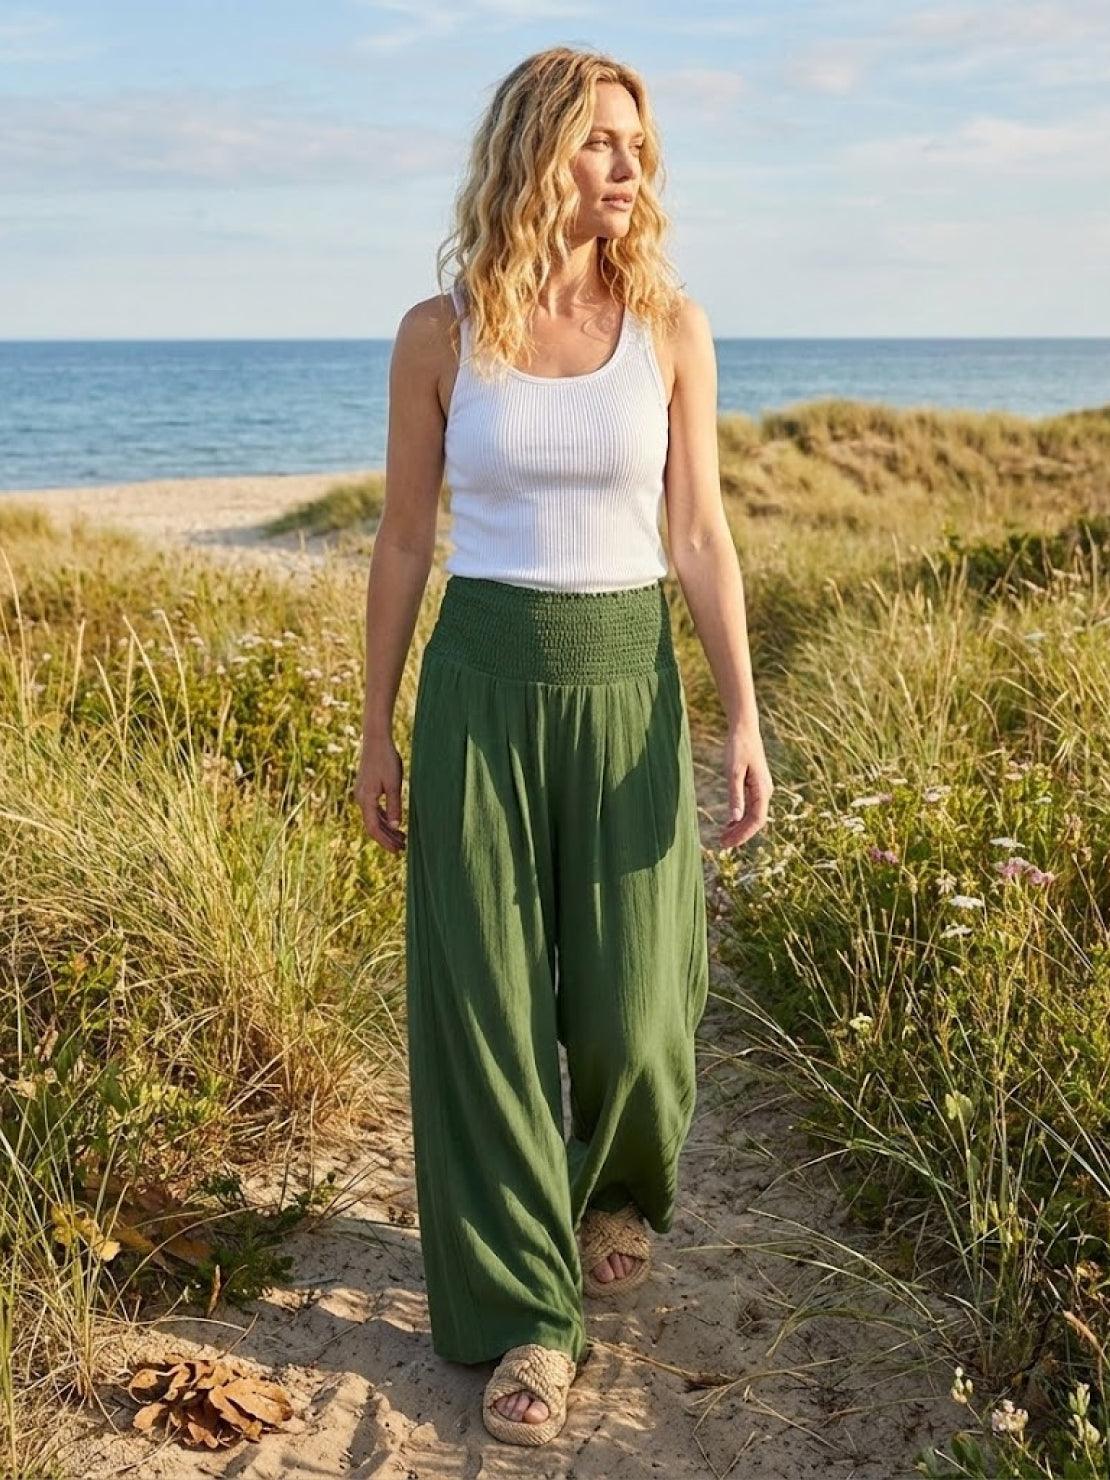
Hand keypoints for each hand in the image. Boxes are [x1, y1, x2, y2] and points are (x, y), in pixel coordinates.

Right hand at [354, 733, 405, 852]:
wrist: (376, 740)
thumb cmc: (386, 760)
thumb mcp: (394, 784)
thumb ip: (395, 806)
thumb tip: (396, 826)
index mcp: (366, 799)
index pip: (373, 828)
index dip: (385, 842)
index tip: (397, 851)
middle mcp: (361, 799)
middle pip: (373, 826)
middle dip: (387, 839)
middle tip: (403, 849)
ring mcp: (362, 794)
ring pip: (373, 818)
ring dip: (387, 830)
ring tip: (402, 839)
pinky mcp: (366, 789)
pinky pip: (374, 810)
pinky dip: (384, 819)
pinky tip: (395, 823)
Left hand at [720, 721, 772, 849]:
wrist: (744, 729)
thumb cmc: (738, 748)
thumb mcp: (733, 772)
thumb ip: (734, 796)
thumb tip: (734, 820)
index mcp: (762, 789)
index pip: (757, 820)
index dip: (743, 834)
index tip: (728, 843)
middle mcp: (765, 791)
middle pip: (755, 821)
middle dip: (740, 834)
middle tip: (721, 845)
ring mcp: (761, 789)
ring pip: (753, 815)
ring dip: (739, 828)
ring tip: (723, 838)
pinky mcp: (755, 785)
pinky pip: (750, 807)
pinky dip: (740, 818)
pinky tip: (728, 824)